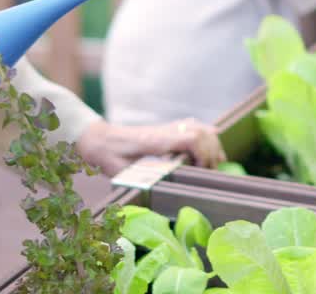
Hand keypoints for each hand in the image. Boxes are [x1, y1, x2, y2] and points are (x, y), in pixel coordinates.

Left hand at [76, 118, 225, 176]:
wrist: (100, 140)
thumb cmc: (109, 158)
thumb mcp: (123, 172)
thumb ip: (141, 179)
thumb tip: (160, 189)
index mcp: (156, 141)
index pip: (191, 139)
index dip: (204, 154)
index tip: (203, 171)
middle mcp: (165, 131)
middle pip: (202, 133)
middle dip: (211, 153)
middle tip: (209, 173)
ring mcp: (167, 128)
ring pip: (200, 128)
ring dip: (212, 144)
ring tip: (215, 162)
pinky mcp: (168, 130)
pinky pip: (194, 126)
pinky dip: (207, 135)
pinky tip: (211, 147)